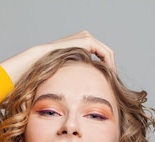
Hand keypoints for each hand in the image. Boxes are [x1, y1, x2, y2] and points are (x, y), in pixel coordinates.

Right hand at [0, 30, 114, 83]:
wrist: (42, 59)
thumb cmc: (51, 68)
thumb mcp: (69, 72)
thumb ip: (77, 74)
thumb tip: (82, 90)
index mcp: (82, 44)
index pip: (100, 56)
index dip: (105, 69)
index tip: (106, 83)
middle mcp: (85, 38)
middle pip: (105, 55)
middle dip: (109, 69)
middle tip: (112, 84)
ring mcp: (87, 37)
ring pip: (107, 54)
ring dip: (110, 67)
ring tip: (111, 81)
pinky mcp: (88, 40)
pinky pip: (105, 53)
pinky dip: (109, 64)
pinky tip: (108, 76)